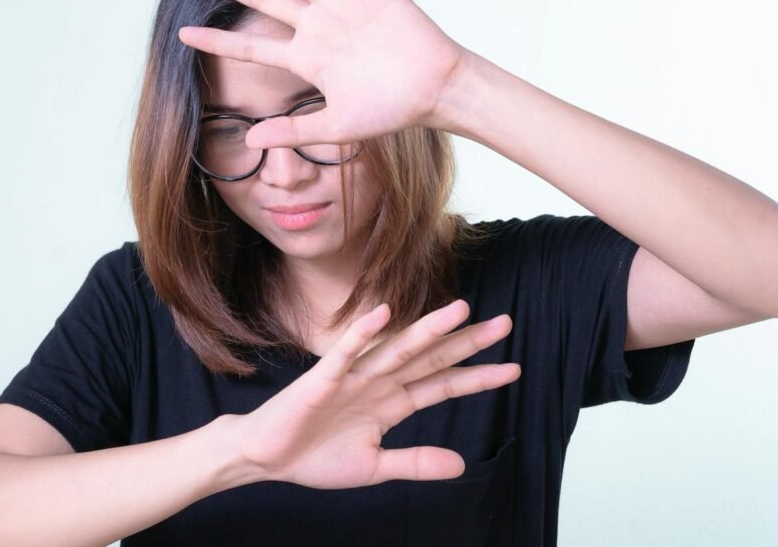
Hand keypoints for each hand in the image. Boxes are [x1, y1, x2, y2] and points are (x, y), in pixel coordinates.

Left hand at [177, 0, 468, 149]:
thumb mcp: (336, 126)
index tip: (184, 34)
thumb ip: (293, 131)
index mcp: (305, 59)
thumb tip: (250, 142)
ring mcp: (339, 4)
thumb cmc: (391, 110)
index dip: (217, 40)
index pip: (251, 46)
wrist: (435, 89)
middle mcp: (315, 27)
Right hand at [230, 300, 519, 487]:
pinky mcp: (321, 380)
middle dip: (466, 343)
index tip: (513, 369)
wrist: (265, 458)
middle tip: (506, 324)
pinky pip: (344, 354)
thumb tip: (461, 465)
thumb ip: (416, 463)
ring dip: (427, 330)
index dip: (476, 377)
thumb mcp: (375, 467)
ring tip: (460, 311)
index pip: (441, 386)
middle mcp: (377, 384)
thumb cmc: (313, 457)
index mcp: (390, 404)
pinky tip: (384, 314)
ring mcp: (351, 379)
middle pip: (429, 359)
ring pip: (397, 350)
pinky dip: (363, 334)